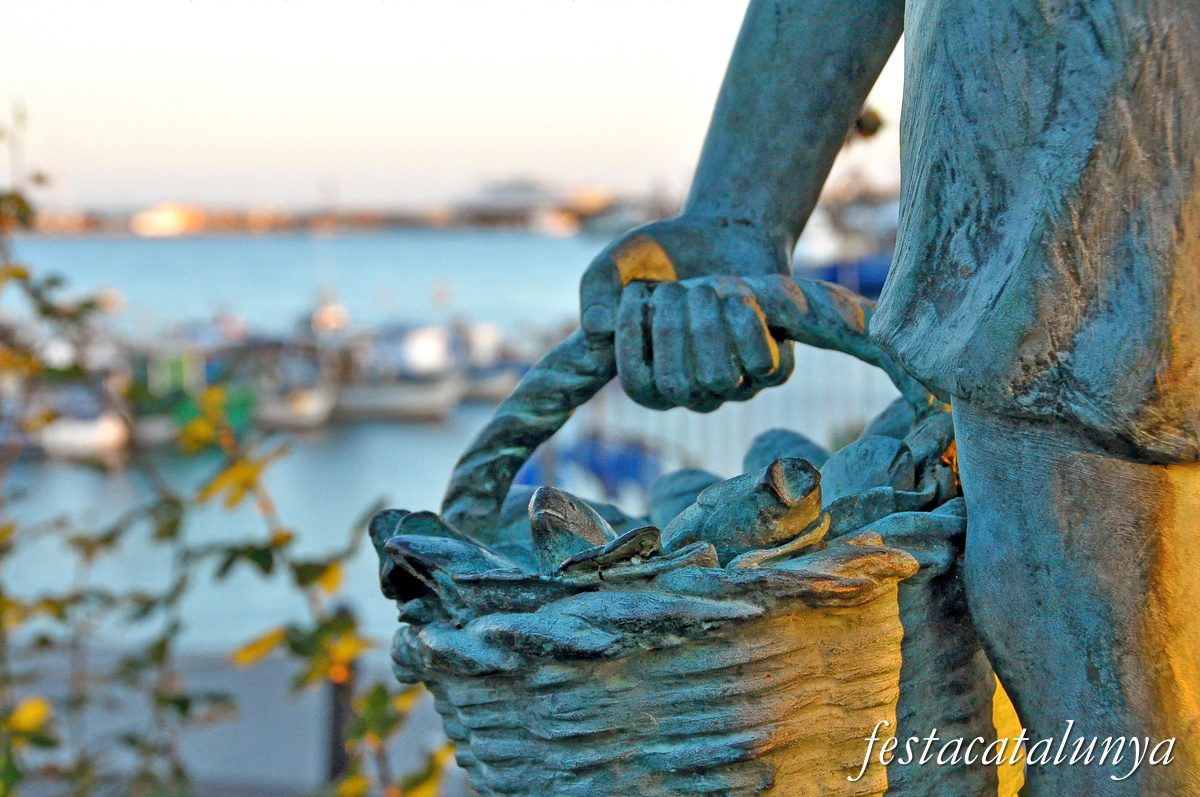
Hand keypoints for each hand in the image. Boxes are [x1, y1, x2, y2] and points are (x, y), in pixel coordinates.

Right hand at [579, 217, 794, 410]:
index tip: (635, 293)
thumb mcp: (622, 258)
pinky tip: (739, 294)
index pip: (639, 388)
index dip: (632, 342)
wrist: (730, 231)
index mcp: (653, 378)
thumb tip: (597, 330)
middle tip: (672, 288)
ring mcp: (736, 384)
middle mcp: (694, 392)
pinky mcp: (775, 368)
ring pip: (720, 378)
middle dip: (671, 329)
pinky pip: (763, 364)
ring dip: (708, 324)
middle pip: (679, 386)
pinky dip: (747, 322)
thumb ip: (597, 287)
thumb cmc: (667, 254)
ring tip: (704, 286)